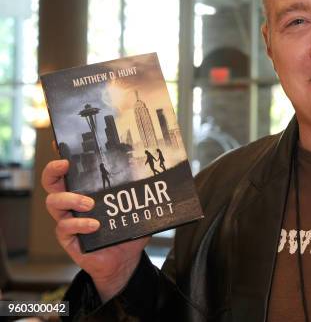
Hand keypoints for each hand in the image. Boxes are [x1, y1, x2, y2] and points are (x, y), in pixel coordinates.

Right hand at [41, 159, 149, 301]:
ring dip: (71, 199)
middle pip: (51, 183)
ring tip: (90, 203)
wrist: (124, 260)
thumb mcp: (136, 209)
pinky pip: (65, 228)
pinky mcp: (68, 239)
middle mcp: (71, 204)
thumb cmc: (126, 231)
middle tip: (65, 165)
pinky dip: (80, 224)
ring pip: (53, 203)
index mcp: (85, 192)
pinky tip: (94, 225)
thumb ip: (143, 194)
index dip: (62, 158)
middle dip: (53, 171)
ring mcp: (67, 220)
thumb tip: (162, 178)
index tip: (61, 146)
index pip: (70, 172)